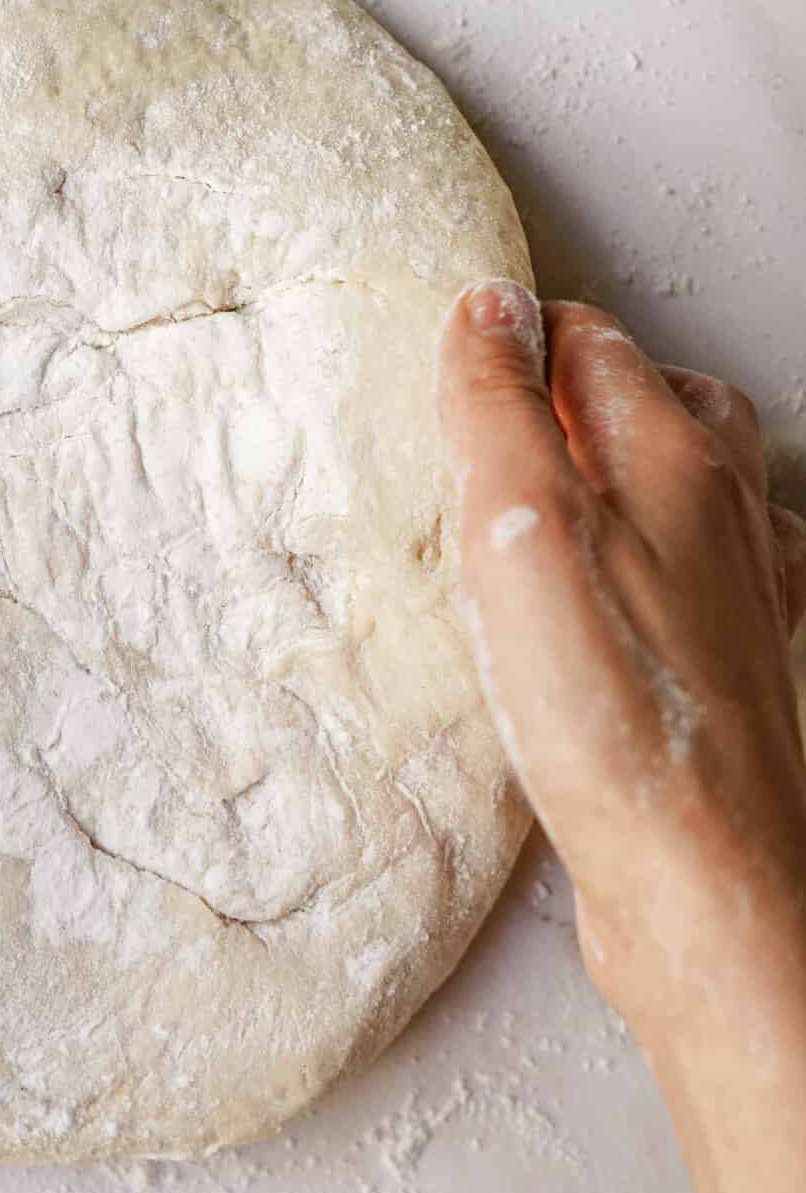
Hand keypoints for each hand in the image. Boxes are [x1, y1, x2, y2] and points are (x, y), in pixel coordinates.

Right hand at [436, 282, 805, 1049]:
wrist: (704, 884)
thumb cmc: (613, 715)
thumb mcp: (518, 530)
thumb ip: (501, 411)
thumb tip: (487, 309)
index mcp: (674, 463)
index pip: (593, 345)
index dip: (518, 337)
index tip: (454, 356)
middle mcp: (725, 518)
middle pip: (662, 404)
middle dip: (581, 389)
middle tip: (495, 412)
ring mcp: (738, 600)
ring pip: (692, 492)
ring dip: (624, 473)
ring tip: (551, 494)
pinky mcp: (731, 680)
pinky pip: (701, 584)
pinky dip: (656, 566)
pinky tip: (613, 609)